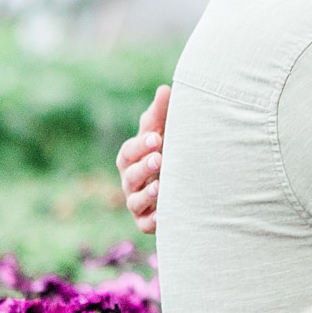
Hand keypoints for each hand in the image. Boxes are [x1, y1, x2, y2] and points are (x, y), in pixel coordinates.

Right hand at [116, 86, 169, 233]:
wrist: (182, 181)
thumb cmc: (167, 150)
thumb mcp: (164, 130)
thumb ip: (162, 113)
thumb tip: (165, 89)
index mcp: (131, 158)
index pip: (129, 151)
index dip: (140, 146)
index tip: (156, 139)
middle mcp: (130, 181)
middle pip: (130, 176)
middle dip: (143, 168)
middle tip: (159, 159)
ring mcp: (137, 202)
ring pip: (136, 201)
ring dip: (147, 194)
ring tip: (161, 187)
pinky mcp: (147, 222)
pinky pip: (147, 224)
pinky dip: (154, 220)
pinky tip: (164, 215)